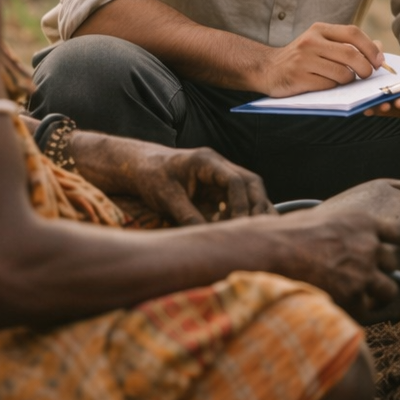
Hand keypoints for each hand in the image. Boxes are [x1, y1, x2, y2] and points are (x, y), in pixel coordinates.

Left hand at [70, 131, 271, 224]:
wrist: (142, 167)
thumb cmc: (152, 177)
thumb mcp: (166, 198)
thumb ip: (187, 215)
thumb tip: (207, 238)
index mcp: (207, 161)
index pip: (235, 180)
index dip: (241, 203)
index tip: (239, 224)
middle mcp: (219, 166)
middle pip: (252, 183)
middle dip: (257, 205)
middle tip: (257, 229)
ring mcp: (221, 176)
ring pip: (250, 191)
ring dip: (255, 210)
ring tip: (257, 233)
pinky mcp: (218, 189)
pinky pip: (238, 200)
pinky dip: (243, 214)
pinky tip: (242, 231)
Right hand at [258, 22, 385, 97]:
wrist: (267, 68)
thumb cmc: (302, 57)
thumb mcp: (322, 43)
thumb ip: (348, 44)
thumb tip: (379, 48)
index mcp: (320, 29)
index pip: (353, 33)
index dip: (371, 48)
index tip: (379, 61)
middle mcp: (311, 41)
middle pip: (350, 54)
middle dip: (365, 68)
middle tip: (367, 75)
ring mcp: (303, 59)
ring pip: (342, 72)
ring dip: (349, 80)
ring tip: (344, 80)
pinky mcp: (299, 77)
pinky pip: (328, 85)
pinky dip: (333, 87)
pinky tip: (327, 85)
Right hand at [269, 185, 399, 320]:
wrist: (273, 251)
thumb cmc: (287, 235)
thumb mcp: (323, 220)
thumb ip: (343, 235)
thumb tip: (349, 249)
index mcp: (362, 221)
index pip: (397, 231)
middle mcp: (369, 244)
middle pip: (392, 263)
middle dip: (384, 271)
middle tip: (370, 279)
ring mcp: (364, 270)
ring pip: (388, 289)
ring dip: (380, 295)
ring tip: (368, 301)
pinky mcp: (355, 295)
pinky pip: (368, 309)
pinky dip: (362, 311)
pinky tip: (349, 310)